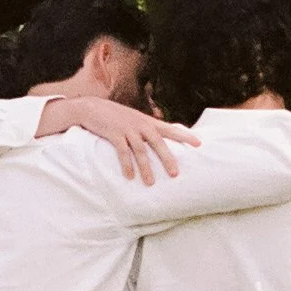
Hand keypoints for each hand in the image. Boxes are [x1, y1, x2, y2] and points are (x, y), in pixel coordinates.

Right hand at [35, 94, 198, 181]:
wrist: (91, 107)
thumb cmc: (115, 116)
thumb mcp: (134, 119)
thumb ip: (148, 128)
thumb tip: (162, 137)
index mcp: (147, 122)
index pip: (170, 128)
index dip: (185, 136)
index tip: (199, 144)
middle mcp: (140, 124)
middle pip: (158, 142)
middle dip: (167, 158)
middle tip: (175, 174)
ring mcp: (127, 128)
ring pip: (140, 150)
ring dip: (145, 168)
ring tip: (150, 183)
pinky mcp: (113, 134)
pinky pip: (122, 151)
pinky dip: (126, 164)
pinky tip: (129, 176)